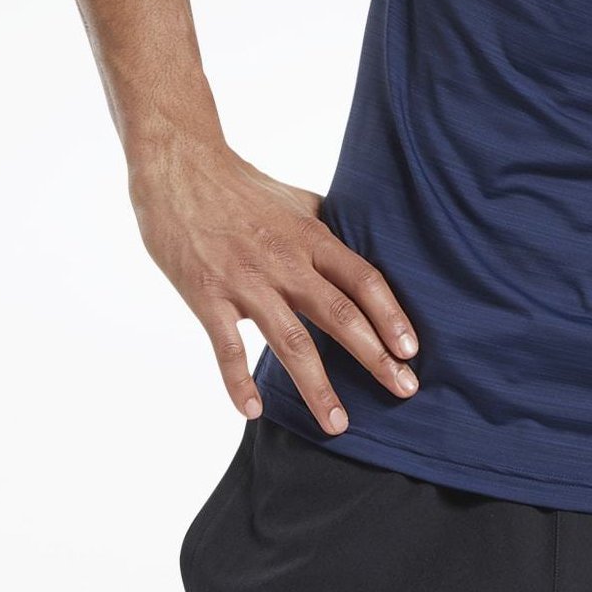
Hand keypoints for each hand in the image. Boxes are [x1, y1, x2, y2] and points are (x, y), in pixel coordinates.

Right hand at [130, 142, 419, 433]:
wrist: (179, 167)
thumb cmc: (241, 186)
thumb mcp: (297, 201)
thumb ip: (328, 231)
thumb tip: (362, 251)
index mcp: (312, 238)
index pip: (363, 280)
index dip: (391, 316)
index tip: (412, 350)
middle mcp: (286, 262)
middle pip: (340, 315)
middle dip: (375, 357)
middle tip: (404, 390)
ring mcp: (246, 281)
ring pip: (290, 341)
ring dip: (317, 386)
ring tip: (339, 424)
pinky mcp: (207, 296)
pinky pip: (226, 347)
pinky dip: (238, 382)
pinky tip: (252, 412)